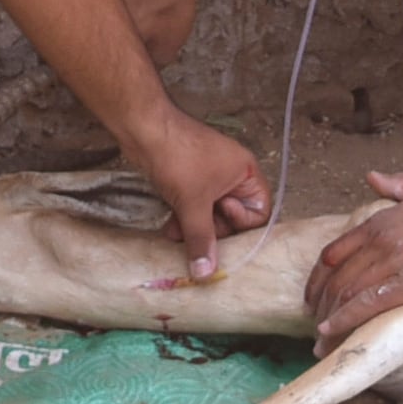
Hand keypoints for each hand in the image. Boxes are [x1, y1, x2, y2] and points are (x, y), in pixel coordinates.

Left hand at [116, 105, 273, 279]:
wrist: (143, 129)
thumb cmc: (178, 157)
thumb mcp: (193, 203)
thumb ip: (202, 240)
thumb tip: (206, 274)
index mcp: (246, 173)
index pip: (259, 213)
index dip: (239, 223)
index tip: (219, 219)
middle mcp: (233, 176)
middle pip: (234, 218)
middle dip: (212, 230)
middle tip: (193, 234)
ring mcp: (210, 178)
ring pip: (211, 215)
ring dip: (194, 229)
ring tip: (176, 234)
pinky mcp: (190, 181)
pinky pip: (195, 208)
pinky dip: (184, 219)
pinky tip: (169, 228)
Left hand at [307, 168, 402, 344]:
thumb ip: (395, 186)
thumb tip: (372, 177)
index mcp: (379, 222)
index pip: (333, 254)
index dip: (318, 279)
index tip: (312, 296)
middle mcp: (380, 242)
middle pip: (336, 278)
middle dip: (320, 305)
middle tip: (313, 326)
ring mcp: (395, 262)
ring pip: (347, 293)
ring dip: (329, 318)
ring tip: (321, 341)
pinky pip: (368, 303)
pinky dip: (345, 319)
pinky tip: (332, 331)